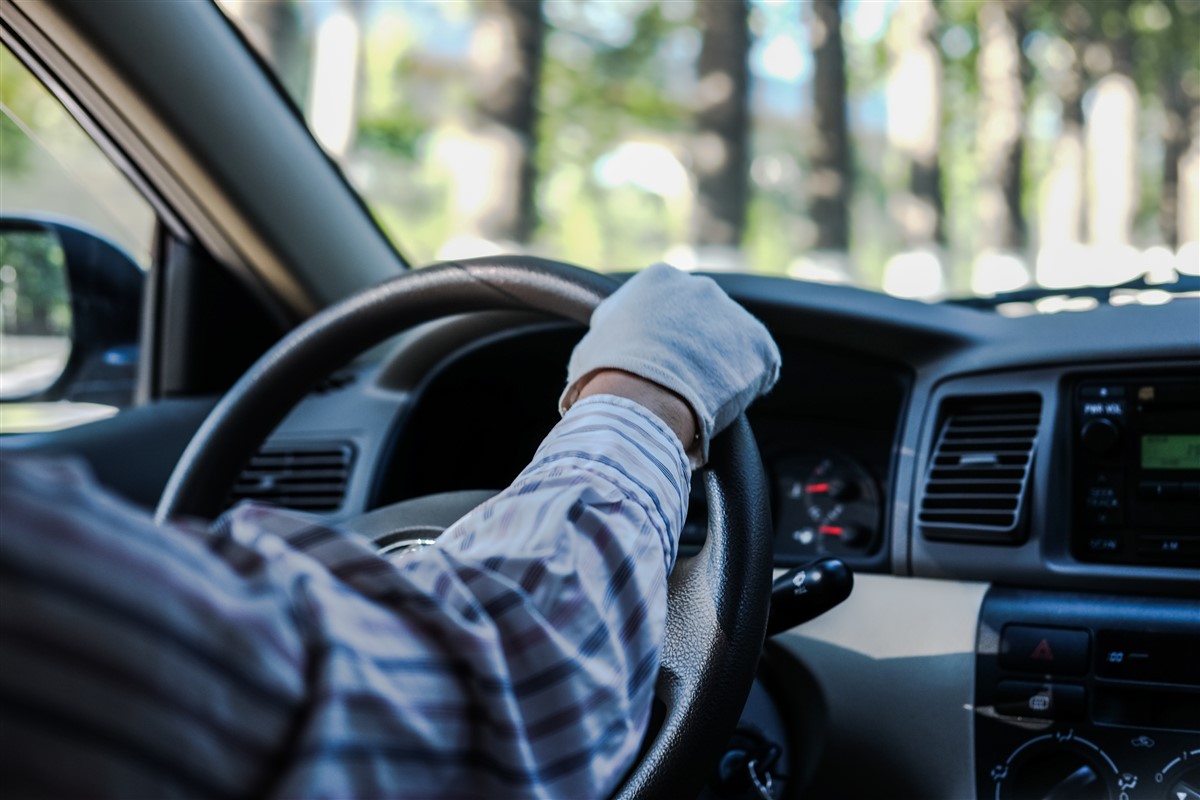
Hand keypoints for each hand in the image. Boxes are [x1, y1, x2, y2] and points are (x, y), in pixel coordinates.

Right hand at [561, 263, 780, 464]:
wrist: (640, 402)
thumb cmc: (606, 375)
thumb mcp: (594, 341)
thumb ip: (612, 328)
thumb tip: (610, 334)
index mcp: (659, 279)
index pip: (667, 305)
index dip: (662, 337)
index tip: (656, 359)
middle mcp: (700, 286)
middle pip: (703, 319)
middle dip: (693, 348)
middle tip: (676, 381)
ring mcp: (733, 314)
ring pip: (730, 343)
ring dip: (719, 365)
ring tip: (698, 397)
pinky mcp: (759, 346)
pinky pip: (757, 367)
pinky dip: (744, 385)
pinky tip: (721, 403)